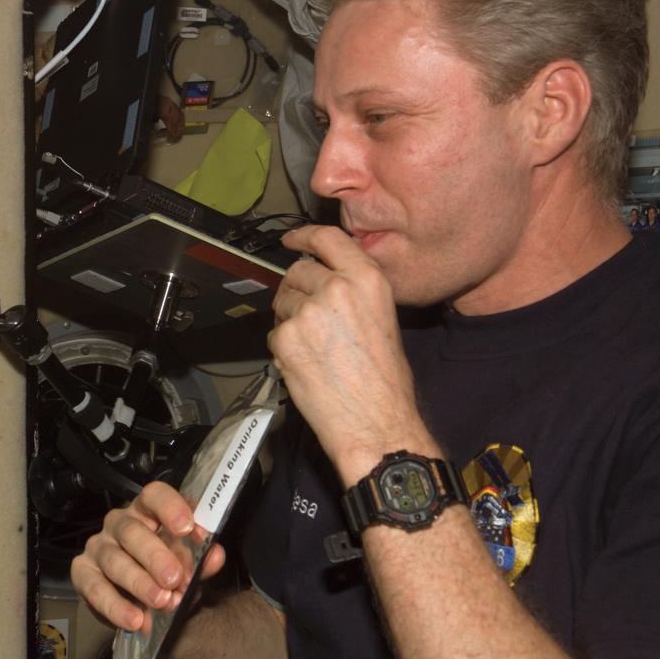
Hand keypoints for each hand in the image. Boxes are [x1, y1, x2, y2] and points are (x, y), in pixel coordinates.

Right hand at [71, 481, 225, 632]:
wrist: (142, 605)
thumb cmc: (164, 574)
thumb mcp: (187, 567)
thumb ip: (201, 561)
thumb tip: (215, 555)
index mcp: (147, 512)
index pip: (154, 496)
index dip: (171, 508)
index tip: (189, 528)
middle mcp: (119, 524)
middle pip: (132, 531)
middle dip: (155, 555)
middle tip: (175, 578)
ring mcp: (98, 547)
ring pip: (114, 560)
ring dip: (139, 583)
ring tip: (161, 602)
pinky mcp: (82, 573)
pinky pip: (94, 588)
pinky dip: (115, 606)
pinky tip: (135, 620)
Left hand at [268, 226, 425, 482]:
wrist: (376, 421)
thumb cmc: (386, 381)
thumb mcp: (382, 318)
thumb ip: (353, 292)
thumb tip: (324, 282)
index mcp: (366, 279)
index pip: (327, 239)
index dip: (304, 237)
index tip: (292, 240)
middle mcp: (335, 288)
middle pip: (298, 271)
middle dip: (297, 290)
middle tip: (308, 316)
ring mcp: (307, 311)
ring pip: (282, 302)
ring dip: (289, 320)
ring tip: (314, 349)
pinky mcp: (285, 337)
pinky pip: (273, 333)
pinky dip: (283, 347)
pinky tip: (306, 365)